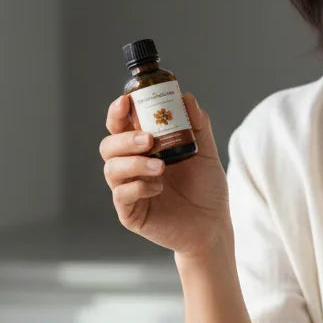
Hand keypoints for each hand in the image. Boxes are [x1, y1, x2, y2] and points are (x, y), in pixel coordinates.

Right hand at [100, 91, 230, 257]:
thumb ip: (198, 126)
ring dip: (134, 164)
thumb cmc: (206, 188)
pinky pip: (121, 196)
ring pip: (112, 169)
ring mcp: (129, 190)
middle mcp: (131, 167)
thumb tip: (187, 98)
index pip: (121, 126)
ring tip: (161, 167)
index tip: (126, 101)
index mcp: (144, 149)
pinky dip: (138, 187)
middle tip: (148, 140)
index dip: (118, 112)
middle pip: (109, 146)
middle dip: (125, 139)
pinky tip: (158, 187)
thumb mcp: (205, 152)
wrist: (213, 224)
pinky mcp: (131, 213)